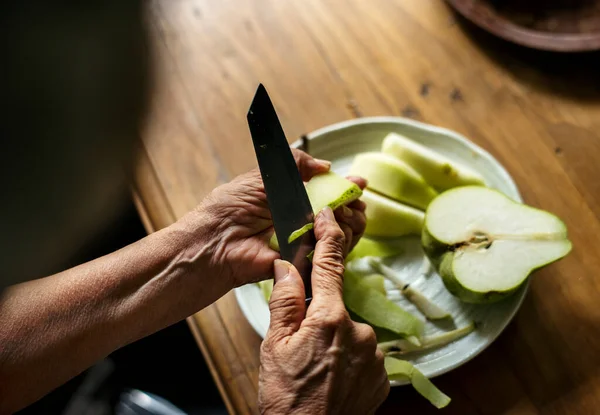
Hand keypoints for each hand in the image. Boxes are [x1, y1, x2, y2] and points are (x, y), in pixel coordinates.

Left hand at [194, 149, 366, 286]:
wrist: (217, 241)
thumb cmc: (232, 206)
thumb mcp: (263, 174)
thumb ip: (296, 163)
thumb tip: (326, 166)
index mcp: (292, 202)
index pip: (328, 195)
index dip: (346, 189)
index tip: (360, 184)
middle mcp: (302, 223)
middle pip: (342, 215)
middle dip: (354, 205)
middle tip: (354, 199)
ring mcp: (306, 244)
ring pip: (344, 234)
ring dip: (351, 219)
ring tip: (345, 210)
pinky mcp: (307, 263)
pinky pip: (334, 254)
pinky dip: (343, 239)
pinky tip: (340, 226)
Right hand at [258, 208, 388, 414]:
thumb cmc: (286, 395)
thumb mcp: (273, 345)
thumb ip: (284, 300)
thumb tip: (286, 265)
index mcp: (328, 318)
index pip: (329, 264)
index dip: (328, 235)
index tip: (327, 216)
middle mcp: (358, 331)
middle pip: (336, 306)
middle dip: (320, 317)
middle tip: (302, 347)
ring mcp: (374, 354)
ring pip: (350, 334)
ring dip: (335, 343)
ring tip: (316, 370)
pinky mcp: (383, 375)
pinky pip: (363, 356)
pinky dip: (348, 361)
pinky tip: (333, 379)